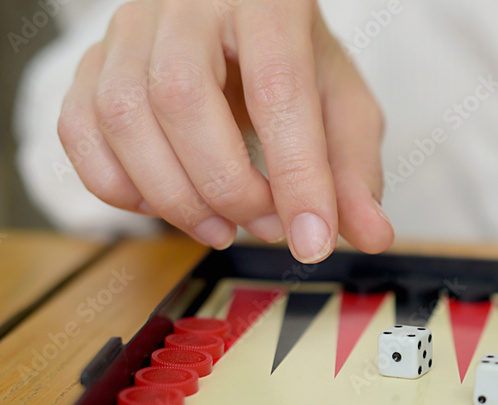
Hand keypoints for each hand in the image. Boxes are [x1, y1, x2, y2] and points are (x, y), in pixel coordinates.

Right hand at [58, 0, 393, 262]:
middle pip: (181, 100)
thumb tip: (370, 233)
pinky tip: (167, 203)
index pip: (277, 89)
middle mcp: (186, 4)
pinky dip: (119, 187)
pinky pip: (80, 129)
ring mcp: (129, 29)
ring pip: (122, 117)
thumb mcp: (341, 105)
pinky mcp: (93, 62)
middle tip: (268, 226)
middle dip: (228, 188)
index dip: (296, 175)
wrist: (239, 21)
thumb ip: (354, 170)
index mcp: (266, 2)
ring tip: (227, 225)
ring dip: (175, 198)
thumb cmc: (294, 59)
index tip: (312, 240)